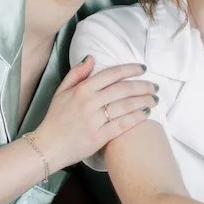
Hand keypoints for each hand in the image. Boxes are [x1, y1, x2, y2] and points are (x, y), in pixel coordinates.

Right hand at [32, 56, 154, 170]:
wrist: (48, 147)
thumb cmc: (55, 119)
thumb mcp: (61, 92)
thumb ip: (77, 73)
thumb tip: (92, 57)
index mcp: (82, 89)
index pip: (111, 74)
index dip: (130, 69)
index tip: (143, 68)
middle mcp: (90, 102)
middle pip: (123, 89)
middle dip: (143, 86)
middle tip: (155, 87)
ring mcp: (95, 120)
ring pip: (125, 106)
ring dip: (143, 101)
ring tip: (154, 99)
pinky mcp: (99, 137)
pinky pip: (122, 125)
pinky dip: (136, 118)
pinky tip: (146, 114)